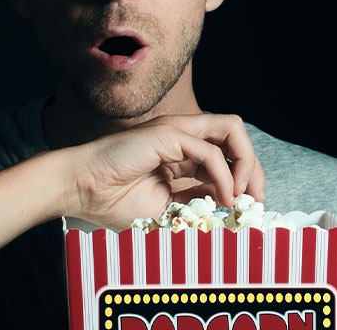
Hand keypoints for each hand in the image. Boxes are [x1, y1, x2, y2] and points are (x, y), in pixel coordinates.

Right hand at [62, 113, 265, 230]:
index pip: (226, 154)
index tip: (250, 206)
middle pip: (235, 137)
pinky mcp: (168, 134)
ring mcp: (175, 131)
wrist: (80, 189)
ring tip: (242, 195)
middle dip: (255, 168)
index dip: (245, 177)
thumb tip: (228, 206)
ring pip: (231, 130)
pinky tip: (222, 197)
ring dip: (246, 163)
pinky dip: (224, 175)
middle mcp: (182, 136)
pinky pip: (210, 151)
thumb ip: (195, 200)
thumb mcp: (167, 207)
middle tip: (256, 200)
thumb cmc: (111, 199)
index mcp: (180, 152)